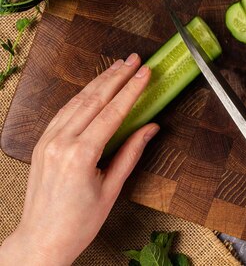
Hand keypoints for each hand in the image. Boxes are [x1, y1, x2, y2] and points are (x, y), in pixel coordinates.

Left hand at [0, 53, 157, 264]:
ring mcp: (47, 141)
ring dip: (99, 82)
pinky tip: (94, 88)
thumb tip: (150, 128)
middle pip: (93, 100)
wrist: (41, 239)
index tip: (145, 73)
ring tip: (118, 67)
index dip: (131, 90)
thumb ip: (131, 153)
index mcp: (79, 155)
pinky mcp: (42, 143)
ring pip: (77, 101)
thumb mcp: (112, 189)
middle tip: (135, 60)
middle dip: (117, 76)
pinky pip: (64, 112)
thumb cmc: (77, 222)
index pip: (111, 112)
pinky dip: (82, 96)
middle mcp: (60, 143)